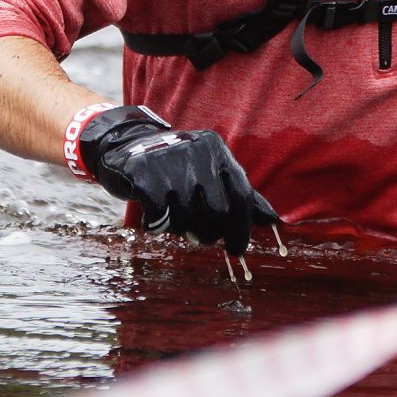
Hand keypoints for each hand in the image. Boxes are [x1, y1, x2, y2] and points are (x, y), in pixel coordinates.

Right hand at [78, 105, 279, 254]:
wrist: (123, 145)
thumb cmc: (174, 166)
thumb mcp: (208, 171)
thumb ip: (238, 193)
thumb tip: (273, 220)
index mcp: (217, 151)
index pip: (241, 195)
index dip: (241, 228)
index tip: (236, 251)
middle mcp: (197, 153)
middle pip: (217, 212)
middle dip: (208, 232)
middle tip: (196, 235)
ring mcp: (170, 162)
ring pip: (188, 218)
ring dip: (180, 228)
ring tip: (172, 218)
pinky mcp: (145, 175)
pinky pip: (160, 217)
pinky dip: (157, 224)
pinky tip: (153, 216)